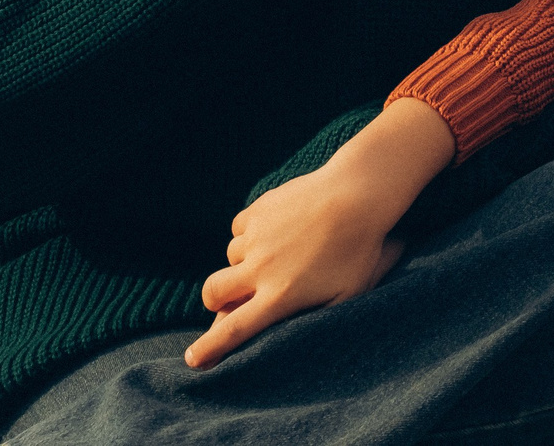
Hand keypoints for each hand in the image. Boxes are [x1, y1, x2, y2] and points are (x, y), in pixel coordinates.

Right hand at [184, 99, 456, 367]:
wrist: (358, 194)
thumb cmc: (361, 250)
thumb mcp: (346, 297)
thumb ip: (316, 319)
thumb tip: (294, 334)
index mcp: (280, 296)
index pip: (234, 329)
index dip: (209, 348)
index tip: (191, 359)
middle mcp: (261, 268)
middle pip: (213, 292)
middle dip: (214, 302)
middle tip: (225, 302)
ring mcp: (257, 236)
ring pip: (230, 257)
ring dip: (242, 263)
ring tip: (277, 255)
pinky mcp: (257, 210)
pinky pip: (240, 228)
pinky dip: (250, 234)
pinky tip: (275, 231)